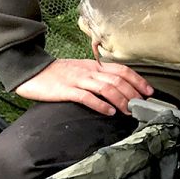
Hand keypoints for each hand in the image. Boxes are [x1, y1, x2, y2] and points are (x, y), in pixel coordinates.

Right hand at [15, 58, 153, 115]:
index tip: (149, 92)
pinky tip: (109, 112)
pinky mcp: (65, 90)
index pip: (122, 70)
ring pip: (106, 87)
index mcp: (94, 66)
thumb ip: (98, 77)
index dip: (138, 80)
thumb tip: (118, 89)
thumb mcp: (81, 71)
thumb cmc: (57, 74)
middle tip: (141, 105)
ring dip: (120, 100)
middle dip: (133, 93)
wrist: (30, 71)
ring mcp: (78, 80)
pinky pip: (86, 96)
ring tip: (128, 111)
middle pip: (118, 79)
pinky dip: (100, 104)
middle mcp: (89, 71)